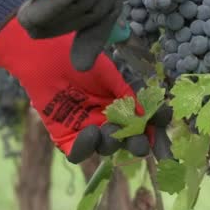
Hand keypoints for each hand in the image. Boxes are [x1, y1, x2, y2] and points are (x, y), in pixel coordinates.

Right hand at [0, 0, 121, 70]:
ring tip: (25, 18)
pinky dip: (49, 5)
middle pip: (96, 12)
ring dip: (49, 19)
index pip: (109, 11)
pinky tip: (28, 6)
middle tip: (30, 27)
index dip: (95, 39)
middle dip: (61, 28)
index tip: (81, 63)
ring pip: (83, 4)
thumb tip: (53, 37)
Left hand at [0, 15, 149, 162]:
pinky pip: (77, 153)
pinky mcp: (64, 135)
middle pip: (125, 141)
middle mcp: (104, 120)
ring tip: (108, 128)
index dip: (154, 132)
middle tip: (138, 142)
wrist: (46, 56)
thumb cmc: (78, 60)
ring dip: (111, 142)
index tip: (163, 136)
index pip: (141, 125)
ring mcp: (84, 129)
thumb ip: (125, 95)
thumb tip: (146, 115)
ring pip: (104, 148)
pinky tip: (91, 132)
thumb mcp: (108, 75)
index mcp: (118, 106)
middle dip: (135, 144)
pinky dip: (86, 147)